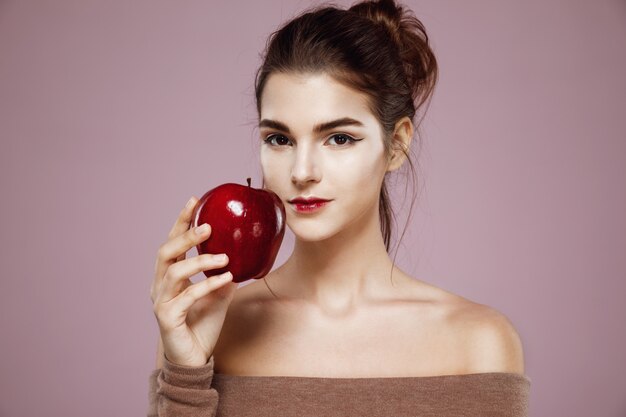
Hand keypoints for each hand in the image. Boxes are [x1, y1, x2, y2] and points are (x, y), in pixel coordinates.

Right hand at [151, 197, 237, 366]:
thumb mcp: (218, 294)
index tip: (194, 200)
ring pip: (175, 271)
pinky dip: (209, 284)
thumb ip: (223, 274)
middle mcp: (159, 286)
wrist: (194, 359)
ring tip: (225, 257)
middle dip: (186, 236)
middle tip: (208, 226)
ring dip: (201, 261)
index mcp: (168, 276)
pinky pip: (188, 296)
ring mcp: (161, 301)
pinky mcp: (168, 317)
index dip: (181, 221)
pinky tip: (227, 278)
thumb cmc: (203, 325)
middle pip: (165, 252)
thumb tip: (242, 254)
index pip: (172, 242)